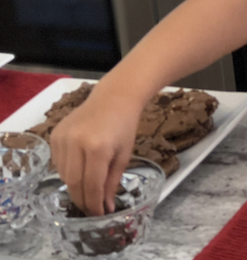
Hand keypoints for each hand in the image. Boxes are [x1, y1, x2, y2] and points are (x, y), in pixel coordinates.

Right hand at [50, 89, 140, 215]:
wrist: (114, 98)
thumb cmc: (124, 126)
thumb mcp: (124, 155)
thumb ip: (112, 182)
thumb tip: (106, 207)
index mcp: (97, 148)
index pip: (91, 185)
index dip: (94, 204)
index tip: (99, 215)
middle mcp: (76, 143)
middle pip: (73, 183)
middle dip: (82, 200)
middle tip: (91, 209)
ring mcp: (63, 138)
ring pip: (64, 174)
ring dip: (75, 187)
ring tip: (87, 190)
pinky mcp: (55, 134)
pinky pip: (58, 162)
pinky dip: (68, 171)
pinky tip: (79, 171)